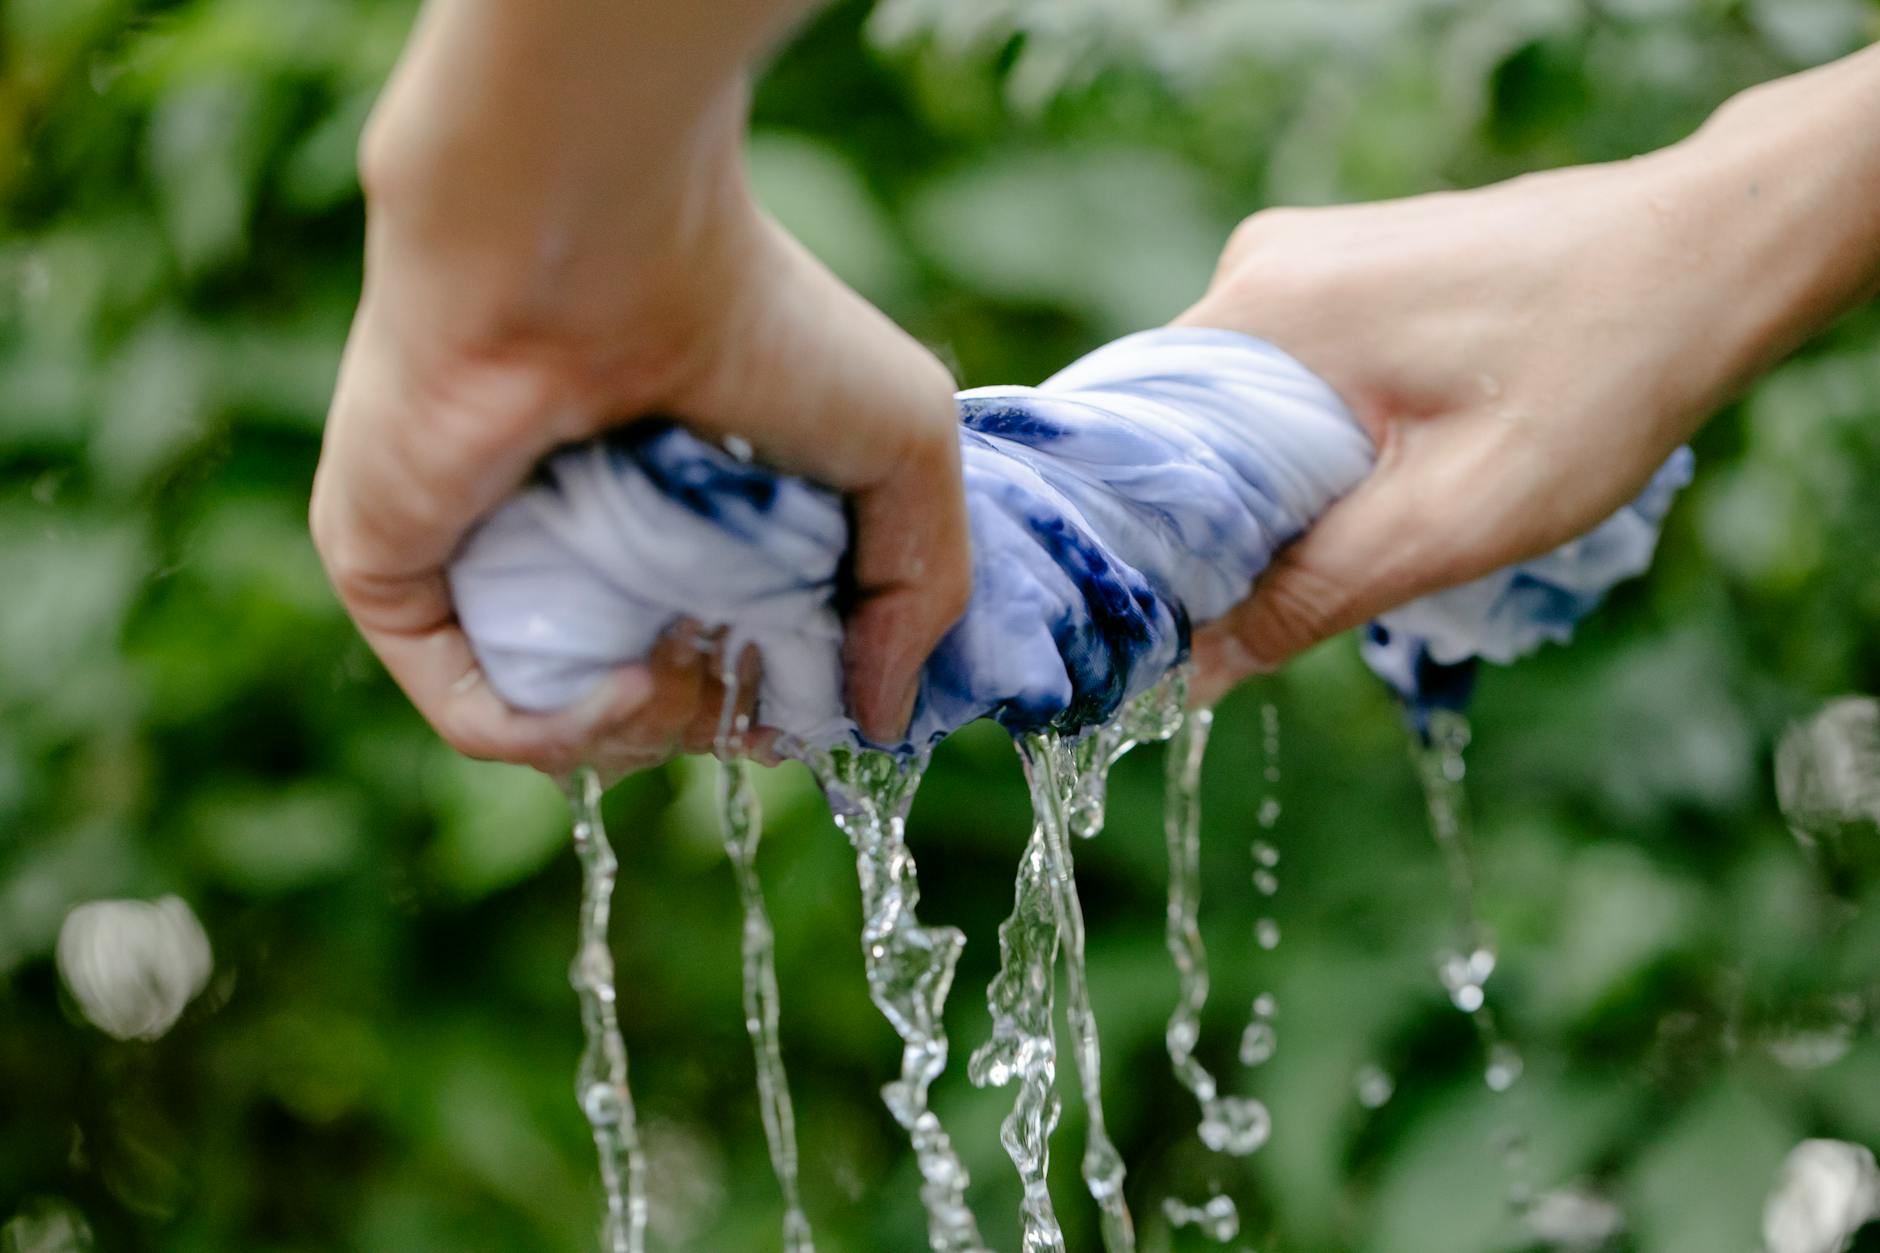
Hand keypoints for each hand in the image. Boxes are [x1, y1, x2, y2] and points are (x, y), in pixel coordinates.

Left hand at [312, 6, 968, 774]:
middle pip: (643, 704)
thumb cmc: (756, 319)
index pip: (715, 654)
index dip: (774, 703)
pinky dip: (564, 734)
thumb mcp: (906, 452)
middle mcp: (573, 539)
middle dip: (714, 721)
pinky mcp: (396, 575)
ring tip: (685, 670)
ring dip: (648, 736)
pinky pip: (477, 712)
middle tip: (747, 675)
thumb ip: (919, 593)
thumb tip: (881, 723)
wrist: (594, 237)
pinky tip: (633, 686)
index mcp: (674, 509)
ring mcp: (479, 559)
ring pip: (556, 721)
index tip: (823, 697)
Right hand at [1178, 46, 1879, 703]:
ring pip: (1235, 405)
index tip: (1171, 619)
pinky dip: (1309, 437)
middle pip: (1181, 426)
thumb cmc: (1599, 380)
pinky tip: (1381, 470)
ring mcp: (1306, 255)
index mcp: (1263, 307)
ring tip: (1357, 526)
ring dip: (1274, 481)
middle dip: (1220, 518)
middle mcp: (1261, 263)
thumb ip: (1310, 597)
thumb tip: (1194, 676)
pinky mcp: (1349, 265)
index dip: (1146, 543)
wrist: (1711, 255)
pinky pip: (1284, 371)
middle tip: (1282, 594)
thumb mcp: (1451, 521)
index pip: (1134, 443)